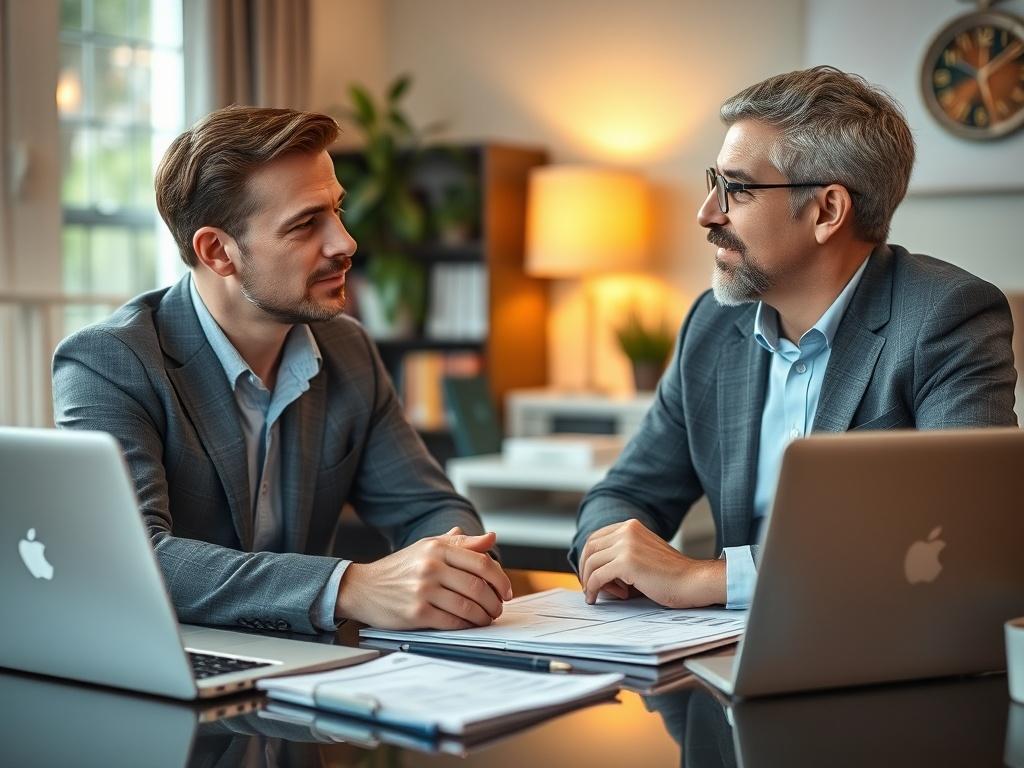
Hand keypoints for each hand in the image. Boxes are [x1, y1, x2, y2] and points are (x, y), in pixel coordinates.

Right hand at [336, 527, 512, 629]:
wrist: (363, 587)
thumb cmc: (399, 568)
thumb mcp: (428, 547)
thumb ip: (460, 543)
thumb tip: (490, 538)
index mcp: (437, 548)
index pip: (481, 562)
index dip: (501, 579)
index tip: (507, 590)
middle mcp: (430, 567)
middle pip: (478, 586)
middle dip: (495, 601)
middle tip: (498, 608)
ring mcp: (423, 590)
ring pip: (468, 606)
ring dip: (484, 616)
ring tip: (487, 618)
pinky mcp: (416, 613)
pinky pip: (452, 621)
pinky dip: (466, 625)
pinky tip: (469, 625)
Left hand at [578, 519, 725, 607]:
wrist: (693, 582)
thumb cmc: (671, 575)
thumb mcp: (642, 554)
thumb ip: (621, 554)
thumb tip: (592, 570)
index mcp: (631, 526)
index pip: (596, 537)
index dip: (588, 556)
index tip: (588, 573)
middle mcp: (627, 530)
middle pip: (590, 547)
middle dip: (584, 568)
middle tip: (587, 586)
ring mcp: (626, 545)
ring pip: (591, 562)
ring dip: (589, 581)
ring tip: (595, 594)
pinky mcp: (626, 562)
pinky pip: (597, 576)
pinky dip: (592, 588)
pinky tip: (595, 598)